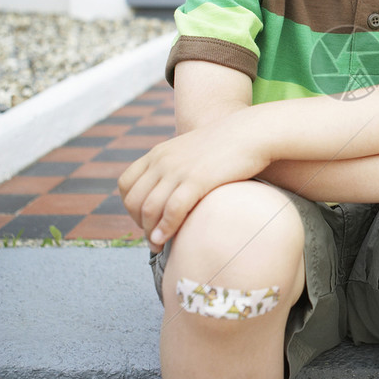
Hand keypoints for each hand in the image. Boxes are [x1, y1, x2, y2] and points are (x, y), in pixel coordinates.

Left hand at [117, 109, 267, 245]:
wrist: (252, 132)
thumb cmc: (227, 147)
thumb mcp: (191, 152)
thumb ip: (176, 167)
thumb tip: (172, 191)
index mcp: (158, 153)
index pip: (126, 184)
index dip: (130, 207)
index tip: (145, 220)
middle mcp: (162, 161)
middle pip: (134, 200)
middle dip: (139, 224)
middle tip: (152, 239)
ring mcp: (178, 170)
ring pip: (149, 208)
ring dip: (149, 232)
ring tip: (158, 245)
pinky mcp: (197, 180)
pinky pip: (172, 209)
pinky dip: (165, 228)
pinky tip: (166, 239)